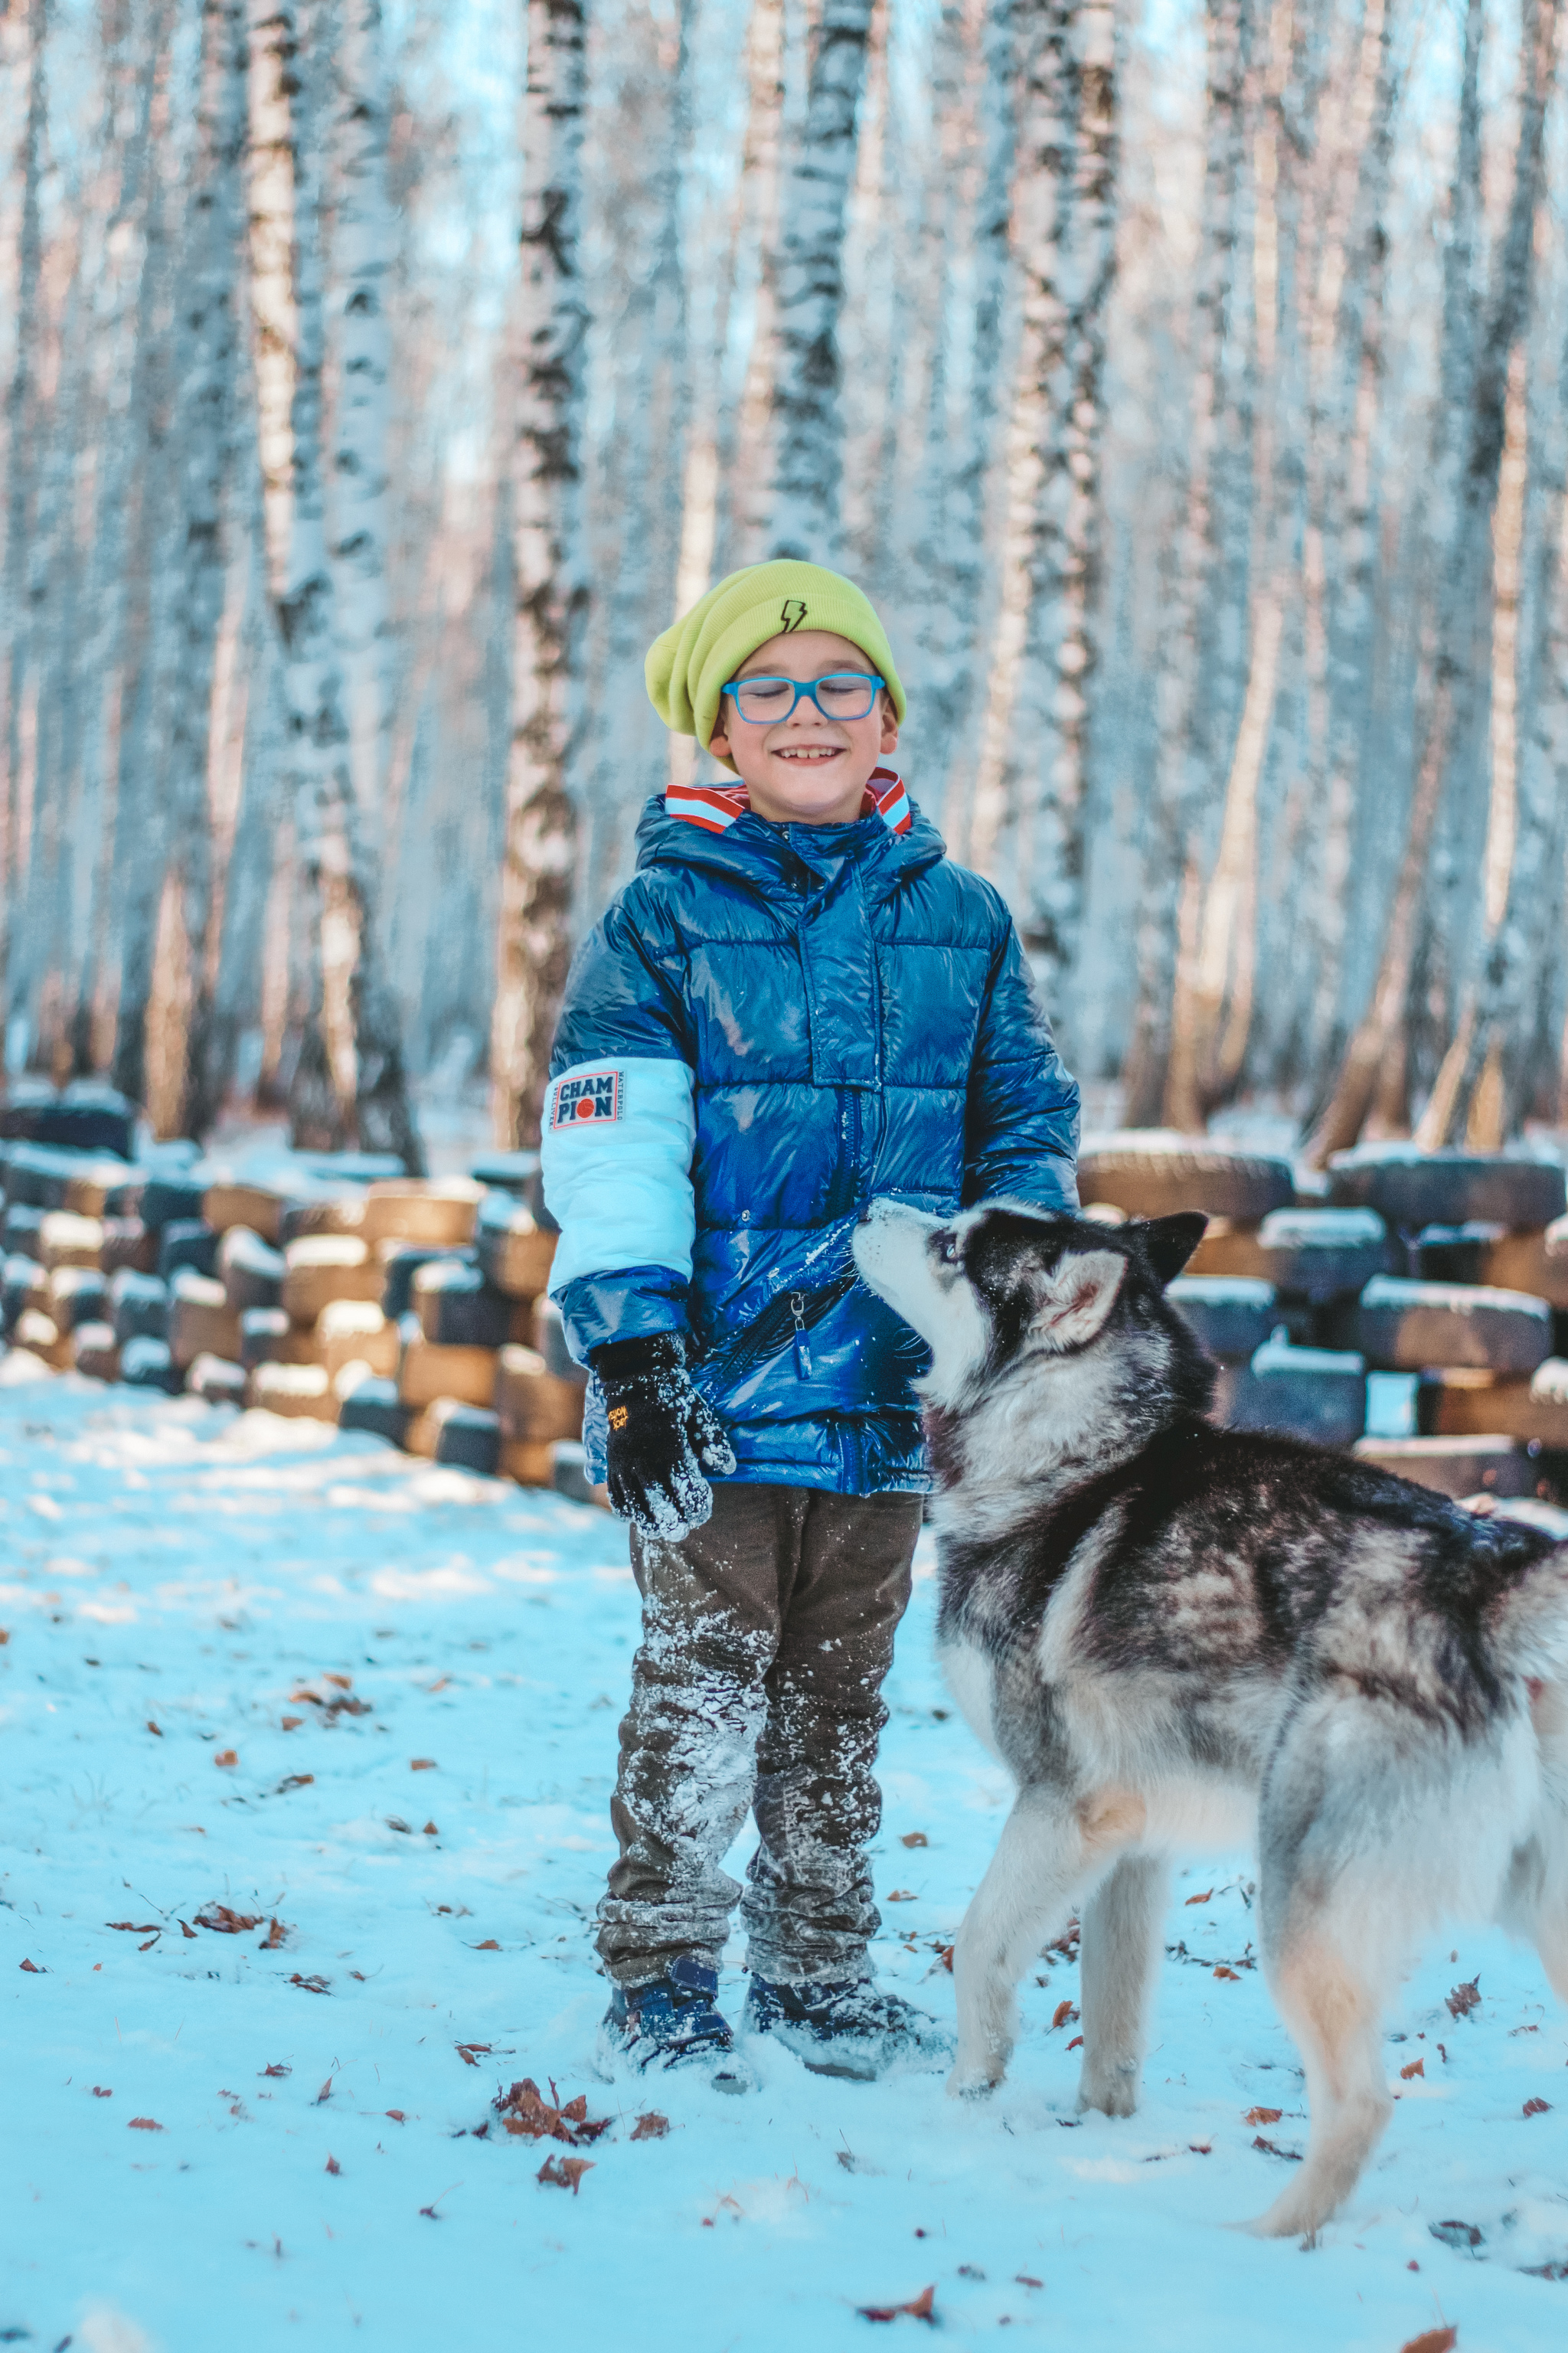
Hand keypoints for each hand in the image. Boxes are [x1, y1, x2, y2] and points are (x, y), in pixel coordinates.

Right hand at [592, 1332, 735, 1539]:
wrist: (634, 1380)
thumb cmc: (674, 1397)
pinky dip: (624, 1508)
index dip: (694, 1504)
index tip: (702, 1514)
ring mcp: (624, 1460)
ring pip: (634, 1499)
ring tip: (660, 1532)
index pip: (683, 1485)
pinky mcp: (612, 1461)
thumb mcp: (699, 1413)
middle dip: (671, 1519)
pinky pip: (615, 1491)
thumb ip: (713, 1441)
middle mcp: (644, 1456)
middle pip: (657, 1498)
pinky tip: (636, 1518)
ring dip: (647, 1519)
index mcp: (669, 1444)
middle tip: (683, 1532)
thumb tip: (728, 1468)